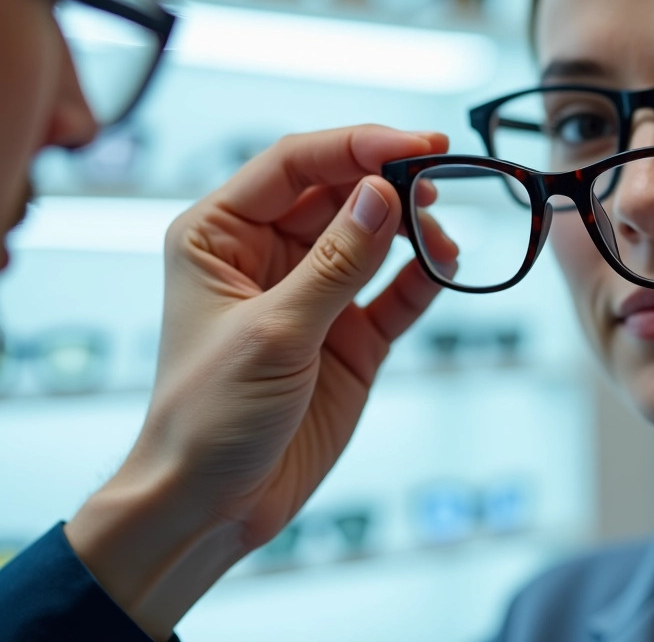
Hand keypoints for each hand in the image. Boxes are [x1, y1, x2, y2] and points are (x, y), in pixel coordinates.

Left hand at [65, 125, 449, 638]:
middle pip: (338, 192)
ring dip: (411, 228)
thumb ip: (337, 263)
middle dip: (390, 182)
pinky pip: (392, 292)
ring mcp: (310, 294)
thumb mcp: (274, 332)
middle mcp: (264, 253)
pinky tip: (446, 263)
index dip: (357, 146)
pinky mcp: (347, 337)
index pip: (295, 164)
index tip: (417, 145)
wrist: (210, 508)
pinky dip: (420, 276)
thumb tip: (385, 193)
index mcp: (220, 233)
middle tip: (443, 179)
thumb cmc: (207, 416)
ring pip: (371, 236)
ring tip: (442, 235)